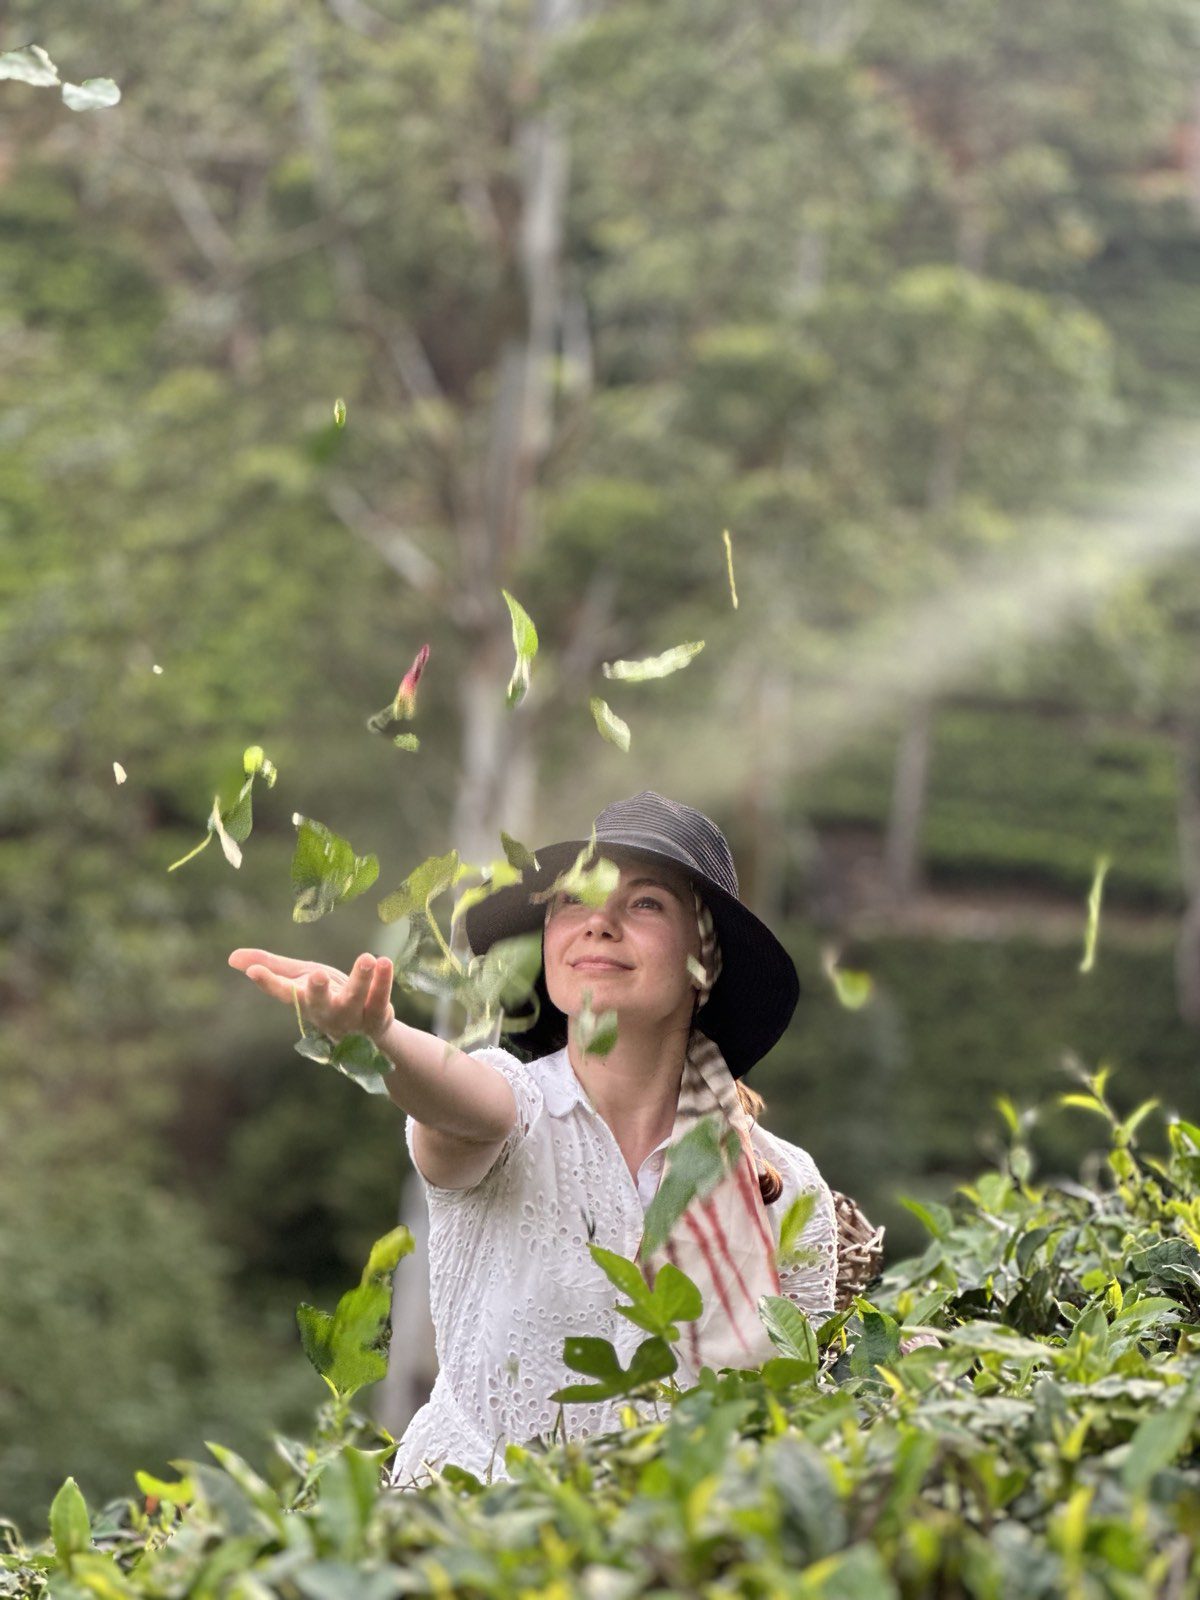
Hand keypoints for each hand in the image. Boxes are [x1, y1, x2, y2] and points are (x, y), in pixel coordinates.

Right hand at [228, 947, 395, 1044]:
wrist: (363, 1031)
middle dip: (316, 991)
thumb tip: (231, 957)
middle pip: (319, 1004)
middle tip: (316, 975)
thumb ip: (271, 966)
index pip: (283, 992)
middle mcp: (326, 1012)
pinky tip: (384, 963)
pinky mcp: (377, 1017)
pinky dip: (383, 982)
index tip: (254, 971)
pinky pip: (381, 999)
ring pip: (356, 999)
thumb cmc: (326, 998)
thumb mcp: (298, 978)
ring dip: (361, 980)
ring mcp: (352, 1018)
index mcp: (304, 1001)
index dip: (268, 983)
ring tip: (368, 958)